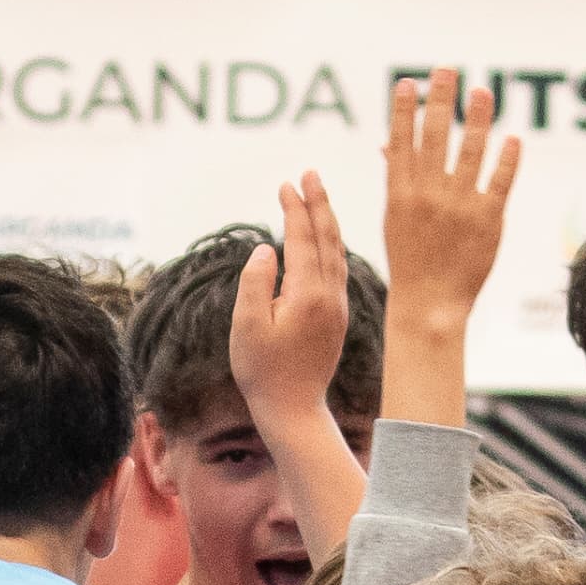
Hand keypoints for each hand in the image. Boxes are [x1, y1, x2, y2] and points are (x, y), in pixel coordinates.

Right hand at [224, 174, 354, 442]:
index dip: (295, 208)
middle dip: (319, 203)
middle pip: (328, 238)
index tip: (287, 183)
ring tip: (319, 198)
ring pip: (338, 253)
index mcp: (307, 294)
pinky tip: (326, 240)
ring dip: (328, 222)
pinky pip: (339, 271)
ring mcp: (337, 307)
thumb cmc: (263, 372)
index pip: (303, 238)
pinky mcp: (337, 319)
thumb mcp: (247, 327)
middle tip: (310, 173)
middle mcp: (330, 296)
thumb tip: (267, 248)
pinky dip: (332, 246)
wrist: (294, 411)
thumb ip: (254, 283)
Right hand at [378, 73, 517, 327]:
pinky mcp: (488, 221)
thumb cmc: (411, 258)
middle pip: (436, 137)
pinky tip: (513, 138)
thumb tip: (388, 142)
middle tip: (448, 69)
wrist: (429, 304)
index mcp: (402, 194)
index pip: (403, 142)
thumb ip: (397, 177)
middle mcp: (429, 195)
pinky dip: (507, 159)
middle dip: (441, 100)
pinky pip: (500, 182)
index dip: (405, 110)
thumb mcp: (394, 217)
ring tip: (483, 91)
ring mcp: (459, 207)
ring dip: (478, 118)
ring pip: (471, 152)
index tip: (411, 82)